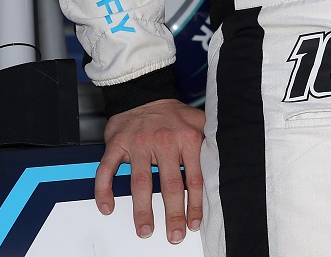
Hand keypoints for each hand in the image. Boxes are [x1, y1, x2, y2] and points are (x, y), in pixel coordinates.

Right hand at [94, 98, 206, 243]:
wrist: (142, 94)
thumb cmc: (172, 115)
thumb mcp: (199, 122)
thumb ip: (210, 141)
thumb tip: (226, 162)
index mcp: (187, 139)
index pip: (194, 178)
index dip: (195, 203)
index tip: (194, 223)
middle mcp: (164, 142)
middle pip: (170, 184)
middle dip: (173, 213)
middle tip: (174, 235)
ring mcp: (139, 144)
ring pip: (140, 181)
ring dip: (142, 209)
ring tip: (145, 229)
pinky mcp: (117, 144)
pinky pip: (107, 169)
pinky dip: (104, 189)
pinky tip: (107, 207)